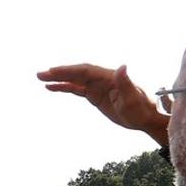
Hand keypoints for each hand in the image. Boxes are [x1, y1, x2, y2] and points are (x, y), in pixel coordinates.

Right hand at [37, 63, 169, 146]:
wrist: (145, 117)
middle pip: (77, 73)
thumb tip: (122, 67)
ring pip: (75, 80)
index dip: (69, 70)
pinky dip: (65, 87)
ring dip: (58, 79)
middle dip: (59, 73)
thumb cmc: (141, 109)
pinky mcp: (95, 95)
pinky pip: (77, 89)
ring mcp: (97, 86)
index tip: (53, 71)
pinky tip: (52, 88)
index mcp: (110, 77)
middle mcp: (102, 78)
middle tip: (40, 74)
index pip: (86, 71)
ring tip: (41, 79)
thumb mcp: (133, 99)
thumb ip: (126, 83)